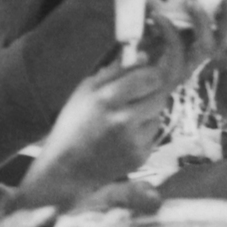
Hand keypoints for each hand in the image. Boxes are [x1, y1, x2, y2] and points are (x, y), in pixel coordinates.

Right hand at [22, 10, 212, 208]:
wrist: (65, 170)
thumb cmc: (73, 125)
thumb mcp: (85, 91)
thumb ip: (115, 71)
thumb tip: (144, 56)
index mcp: (107, 99)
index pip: (150, 77)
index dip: (151, 73)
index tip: (144, 75)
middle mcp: (123, 120)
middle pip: (161, 94)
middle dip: (152, 91)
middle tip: (137, 95)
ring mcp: (134, 141)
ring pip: (159, 113)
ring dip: (149, 111)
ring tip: (125, 118)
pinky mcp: (141, 156)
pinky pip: (154, 133)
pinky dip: (144, 130)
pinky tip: (123, 136)